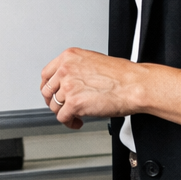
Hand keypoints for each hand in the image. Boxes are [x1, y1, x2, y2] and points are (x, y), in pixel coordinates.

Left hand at [40, 48, 180, 128]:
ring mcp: (68, 86)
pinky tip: (78, 122)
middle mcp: (65, 70)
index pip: (46, 74)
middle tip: (63, 107)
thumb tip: (69, 80)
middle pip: (47, 91)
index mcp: (69, 57)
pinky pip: (63, 118)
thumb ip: (76, 68)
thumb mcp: (93, 61)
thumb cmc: (122, 75)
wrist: (134, 85)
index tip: (52, 94)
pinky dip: (70, 123)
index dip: (48, 88)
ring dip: (64, 113)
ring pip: (54, 106)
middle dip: (54, 102)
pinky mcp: (73, 103)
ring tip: (75, 115)